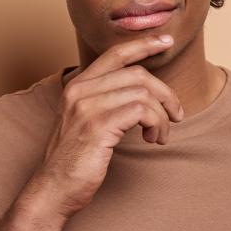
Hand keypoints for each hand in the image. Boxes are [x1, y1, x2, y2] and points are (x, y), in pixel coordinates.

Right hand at [28, 35, 184, 218]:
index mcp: (77, 86)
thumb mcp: (87, 122)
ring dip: (162, 116)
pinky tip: (152, 139)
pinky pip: (142, 111)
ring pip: (143, 94)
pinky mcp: (98, 126)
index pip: (115, 54)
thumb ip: (106, 101)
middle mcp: (80, 91)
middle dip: (165, 94)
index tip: (166, 41)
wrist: (54, 189)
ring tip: (159, 136)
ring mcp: (87, 107)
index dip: (143, 44)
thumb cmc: (75, 160)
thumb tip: (144, 92)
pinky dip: (156, 124)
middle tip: (176, 114)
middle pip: (138, 75)